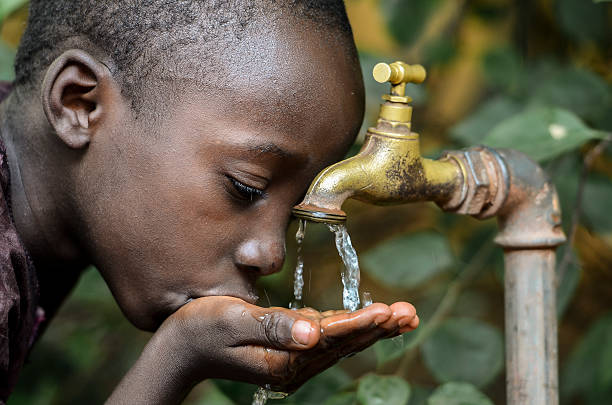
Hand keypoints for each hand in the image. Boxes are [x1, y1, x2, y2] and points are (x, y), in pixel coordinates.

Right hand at [164, 296, 418, 391]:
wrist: (179, 349)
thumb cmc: (201, 329)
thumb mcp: (233, 322)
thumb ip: (273, 326)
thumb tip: (314, 332)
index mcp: (283, 359)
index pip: (332, 339)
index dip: (362, 323)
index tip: (391, 311)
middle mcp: (293, 364)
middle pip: (344, 344)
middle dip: (378, 327)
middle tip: (410, 314)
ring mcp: (291, 359)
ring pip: (340, 342)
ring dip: (370, 328)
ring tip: (400, 316)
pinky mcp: (287, 350)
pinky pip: (325, 338)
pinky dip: (349, 327)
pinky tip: (366, 321)